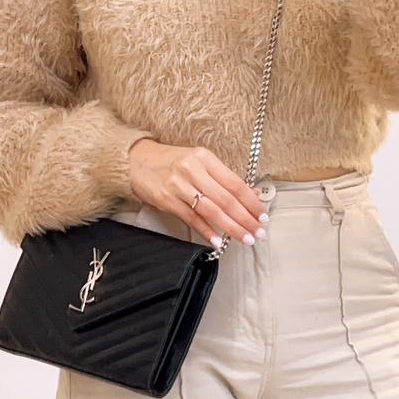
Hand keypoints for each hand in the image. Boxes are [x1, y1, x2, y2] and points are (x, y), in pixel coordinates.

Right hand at [128, 139, 268, 247]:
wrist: (136, 161)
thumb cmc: (171, 162)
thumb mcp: (198, 162)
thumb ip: (221, 179)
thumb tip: (249, 196)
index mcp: (204, 157)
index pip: (234, 183)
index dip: (251, 201)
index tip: (263, 215)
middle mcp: (192, 170)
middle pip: (225, 199)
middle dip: (245, 218)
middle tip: (259, 232)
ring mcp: (179, 185)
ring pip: (211, 210)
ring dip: (231, 227)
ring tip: (245, 238)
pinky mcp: (167, 200)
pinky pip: (191, 218)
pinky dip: (206, 231)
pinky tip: (218, 240)